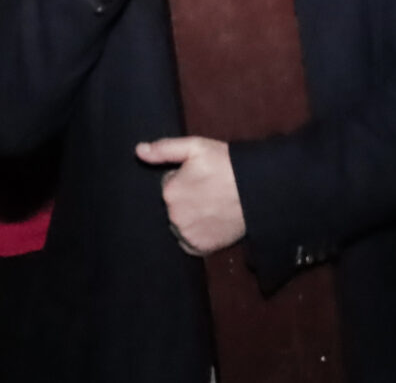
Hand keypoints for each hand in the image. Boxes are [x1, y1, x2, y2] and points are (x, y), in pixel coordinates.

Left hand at [135, 135, 245, 254]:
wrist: (257, 190)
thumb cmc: (227, 164)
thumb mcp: (195, 147)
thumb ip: (164, 149)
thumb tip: (138, 150)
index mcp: (169, 192)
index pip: (168, 185)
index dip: (184, 178)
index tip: (201, 176)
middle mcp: (174, 217)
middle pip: (173, 206)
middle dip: (186, 198)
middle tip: (209, 190)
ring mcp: (188, 234)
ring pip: (180, 224)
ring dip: (190, 216)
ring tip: (212, 205)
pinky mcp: (201, 247)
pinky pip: (189, 242)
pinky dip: (196, 234)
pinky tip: (211, 222)